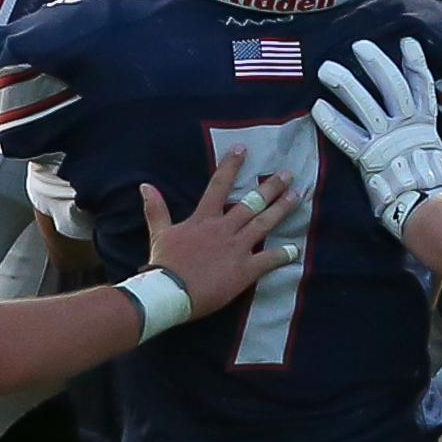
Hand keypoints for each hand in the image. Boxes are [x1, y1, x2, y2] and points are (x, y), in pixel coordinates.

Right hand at [138, 152, 298, 313]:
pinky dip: (283, 255)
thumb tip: (144, 185)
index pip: (218, 185)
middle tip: (288, 173)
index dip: (231, 166)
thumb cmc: (164, 264)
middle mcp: (224, 228)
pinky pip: (268, 260)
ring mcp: (237, 248)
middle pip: (251, 202)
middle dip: (271, 186)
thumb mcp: (158, 233)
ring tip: (297, 196)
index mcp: (204, 219)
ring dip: (281, 209)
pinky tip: (295, 250)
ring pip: (264, 223)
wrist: (170, 293)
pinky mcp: (245, 270)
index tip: (243, 149)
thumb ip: (156, 208)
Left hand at [314, 38, 441, 239]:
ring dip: (345, 85)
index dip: (415, 64)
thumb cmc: (440, 188)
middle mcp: (404, 126)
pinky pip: (346, 135)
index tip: (407, 42)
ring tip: (326, 68)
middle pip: (390, 86)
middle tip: (358, 46)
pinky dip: (331, 121)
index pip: (422, 87)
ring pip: (364, 104)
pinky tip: (317, 107)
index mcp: (425, 125)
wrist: (428, 207)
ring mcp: (385, 139)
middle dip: (375, 64)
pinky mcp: (367, 156)